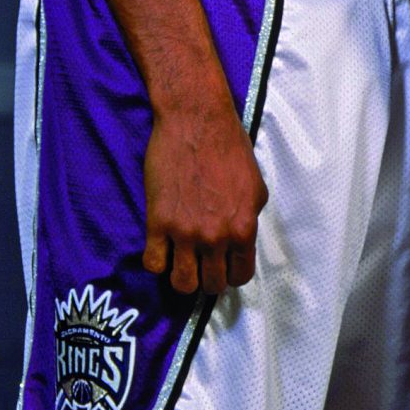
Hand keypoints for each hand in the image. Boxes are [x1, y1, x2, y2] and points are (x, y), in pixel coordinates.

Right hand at [143, 93, 266, 295]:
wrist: (196, 124)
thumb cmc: (230, 150)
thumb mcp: (255, 187)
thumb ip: (248, 219)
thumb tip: (240, 241)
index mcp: (244, 227)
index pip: (240, 275)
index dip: (232, 275)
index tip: (225, 267)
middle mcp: (216, 236)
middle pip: (211, 285)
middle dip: (208, 280)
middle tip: (203, 267)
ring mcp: (185, 232)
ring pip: (182, 284)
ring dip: (183, 279)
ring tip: (182, 265)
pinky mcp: (157, 223)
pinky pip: (153, 264)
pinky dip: (158, 262)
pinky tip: (162, 249)